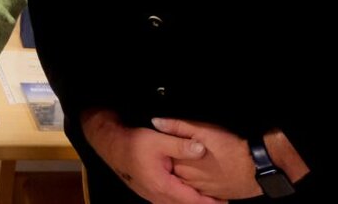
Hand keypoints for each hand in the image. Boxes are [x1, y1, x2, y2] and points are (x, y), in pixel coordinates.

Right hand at [81, 109, 223, 203]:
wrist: (112, 146)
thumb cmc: (134, 142)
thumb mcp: (157, 140)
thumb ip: (180, 145)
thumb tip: (202, 149)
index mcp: (162, 186)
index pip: (191, 200)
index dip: (209, 203)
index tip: (226, 203)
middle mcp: (157, 196)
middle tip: (222, 203)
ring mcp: (151, 196)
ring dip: (190, 203)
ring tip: (207, 201)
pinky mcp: (148, 193)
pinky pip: (168, 202)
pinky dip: (180, 201)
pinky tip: (186, 196)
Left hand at [153, 119, 308, 199]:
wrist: (256, 168)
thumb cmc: (231, 148)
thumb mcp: (202, 130)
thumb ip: (177, 127)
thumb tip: (157, 123)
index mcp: (182, 164)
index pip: (164, 157)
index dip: (167, 149)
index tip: (171, 144)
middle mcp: (188, 180)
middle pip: (173, 170)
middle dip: (175, 161)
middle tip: (189, 153)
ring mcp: (200, 189)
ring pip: (185, 180)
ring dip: (188, 172)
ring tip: (199, 162)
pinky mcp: (211, 195)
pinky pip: (198, 189)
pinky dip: (198, 182)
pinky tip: (206, 172)